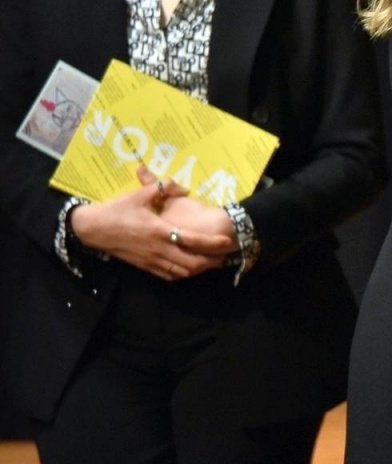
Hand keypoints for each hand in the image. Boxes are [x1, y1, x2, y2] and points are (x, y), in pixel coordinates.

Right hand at [68, 169, 236, 280]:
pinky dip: (181, 274)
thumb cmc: (117, 210)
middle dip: (210, 262)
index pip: (192, 240)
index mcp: (159, 231)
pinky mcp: (143, 266)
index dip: (211, 243)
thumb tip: (184, 188)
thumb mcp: (140, 194)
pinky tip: (188, 269)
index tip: (227, 241)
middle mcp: (158, 249)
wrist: (92, 229)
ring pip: (180, 272)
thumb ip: (164, 187)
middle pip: (191, 262)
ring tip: (212, 263)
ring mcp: (150, 260)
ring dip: (198, 269)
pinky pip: (167, 275)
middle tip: (224, 257)